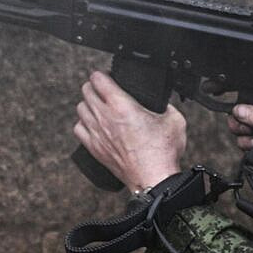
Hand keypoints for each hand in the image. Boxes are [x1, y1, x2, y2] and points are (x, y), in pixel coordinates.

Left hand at [71, 70, 187, 190]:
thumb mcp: (174, 119)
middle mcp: (105, 117)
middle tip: (104, 89)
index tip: (109, 76)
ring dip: (88, 103)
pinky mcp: (95, 149)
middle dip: (95, 86)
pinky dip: (84, 124)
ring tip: (99, 106)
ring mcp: (97, 133)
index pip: (98, 79)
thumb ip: (165, 105)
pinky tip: (94, 125)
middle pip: (86, 91)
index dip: (103, 74)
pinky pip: (78, 129)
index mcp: (122, 105)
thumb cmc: (162, 152)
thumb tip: (161, 102)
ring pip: (80, 108)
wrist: (154, 178)